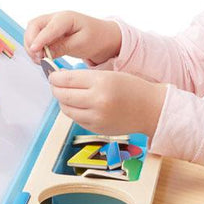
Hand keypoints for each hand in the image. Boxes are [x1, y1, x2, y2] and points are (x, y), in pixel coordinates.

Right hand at [24, 11, 121, 65]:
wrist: (103, 37)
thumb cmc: (96, 38)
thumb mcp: (81, 44)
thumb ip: (62, 47)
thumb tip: (44, 53)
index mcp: (67, 17)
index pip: (49, 27)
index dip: (39, 39)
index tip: (34, 51)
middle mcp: (56, 18)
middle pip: (34, 25)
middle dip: (31, 41)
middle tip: (37, 58)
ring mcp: (52, 24)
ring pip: (32, 31)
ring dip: (31, 45)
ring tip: (39, 60)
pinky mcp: (50, 32)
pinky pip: (36, 37)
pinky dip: (34, 47)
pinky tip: (41, 58)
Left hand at [48, 68, 166, 136]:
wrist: (151, 109)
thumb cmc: (132, 89)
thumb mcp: (109, 74)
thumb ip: (84, 77)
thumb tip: (60, 79)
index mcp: (101, 82)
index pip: (66, 79)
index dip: (55, 76)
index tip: (52, 74)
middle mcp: (97, 101)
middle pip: (62, 95)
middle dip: (55, 88)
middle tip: (55, 83)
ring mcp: (96, 118)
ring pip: (66, 109)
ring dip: (62, 100)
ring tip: (66, 94)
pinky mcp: (96, 129)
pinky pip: (76, 119)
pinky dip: (73, 111)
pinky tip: (78, 104)